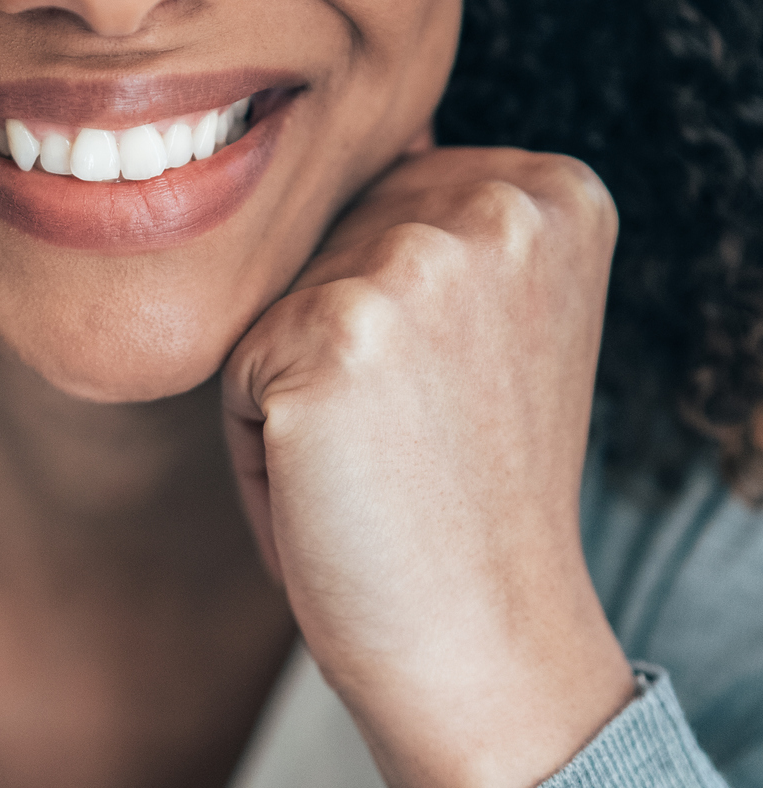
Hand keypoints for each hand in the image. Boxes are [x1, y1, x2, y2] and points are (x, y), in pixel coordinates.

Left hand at [223, 147, 636, 787]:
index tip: (458, 398)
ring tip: (371, 464)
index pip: (387, 198)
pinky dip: (253, 439)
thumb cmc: (465, 494)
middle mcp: (499, 205)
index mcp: (555, 191)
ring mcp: (417, 263)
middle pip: (323, 241)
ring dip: (287, 388)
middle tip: (410, 444)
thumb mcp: (486, 325)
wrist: (482, 640)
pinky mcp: (334, 331)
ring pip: (270, 300)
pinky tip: (331, 488)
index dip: (390, 313)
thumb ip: (430, 227)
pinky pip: (232, 365)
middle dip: (331, 343)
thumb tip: (297, 147)